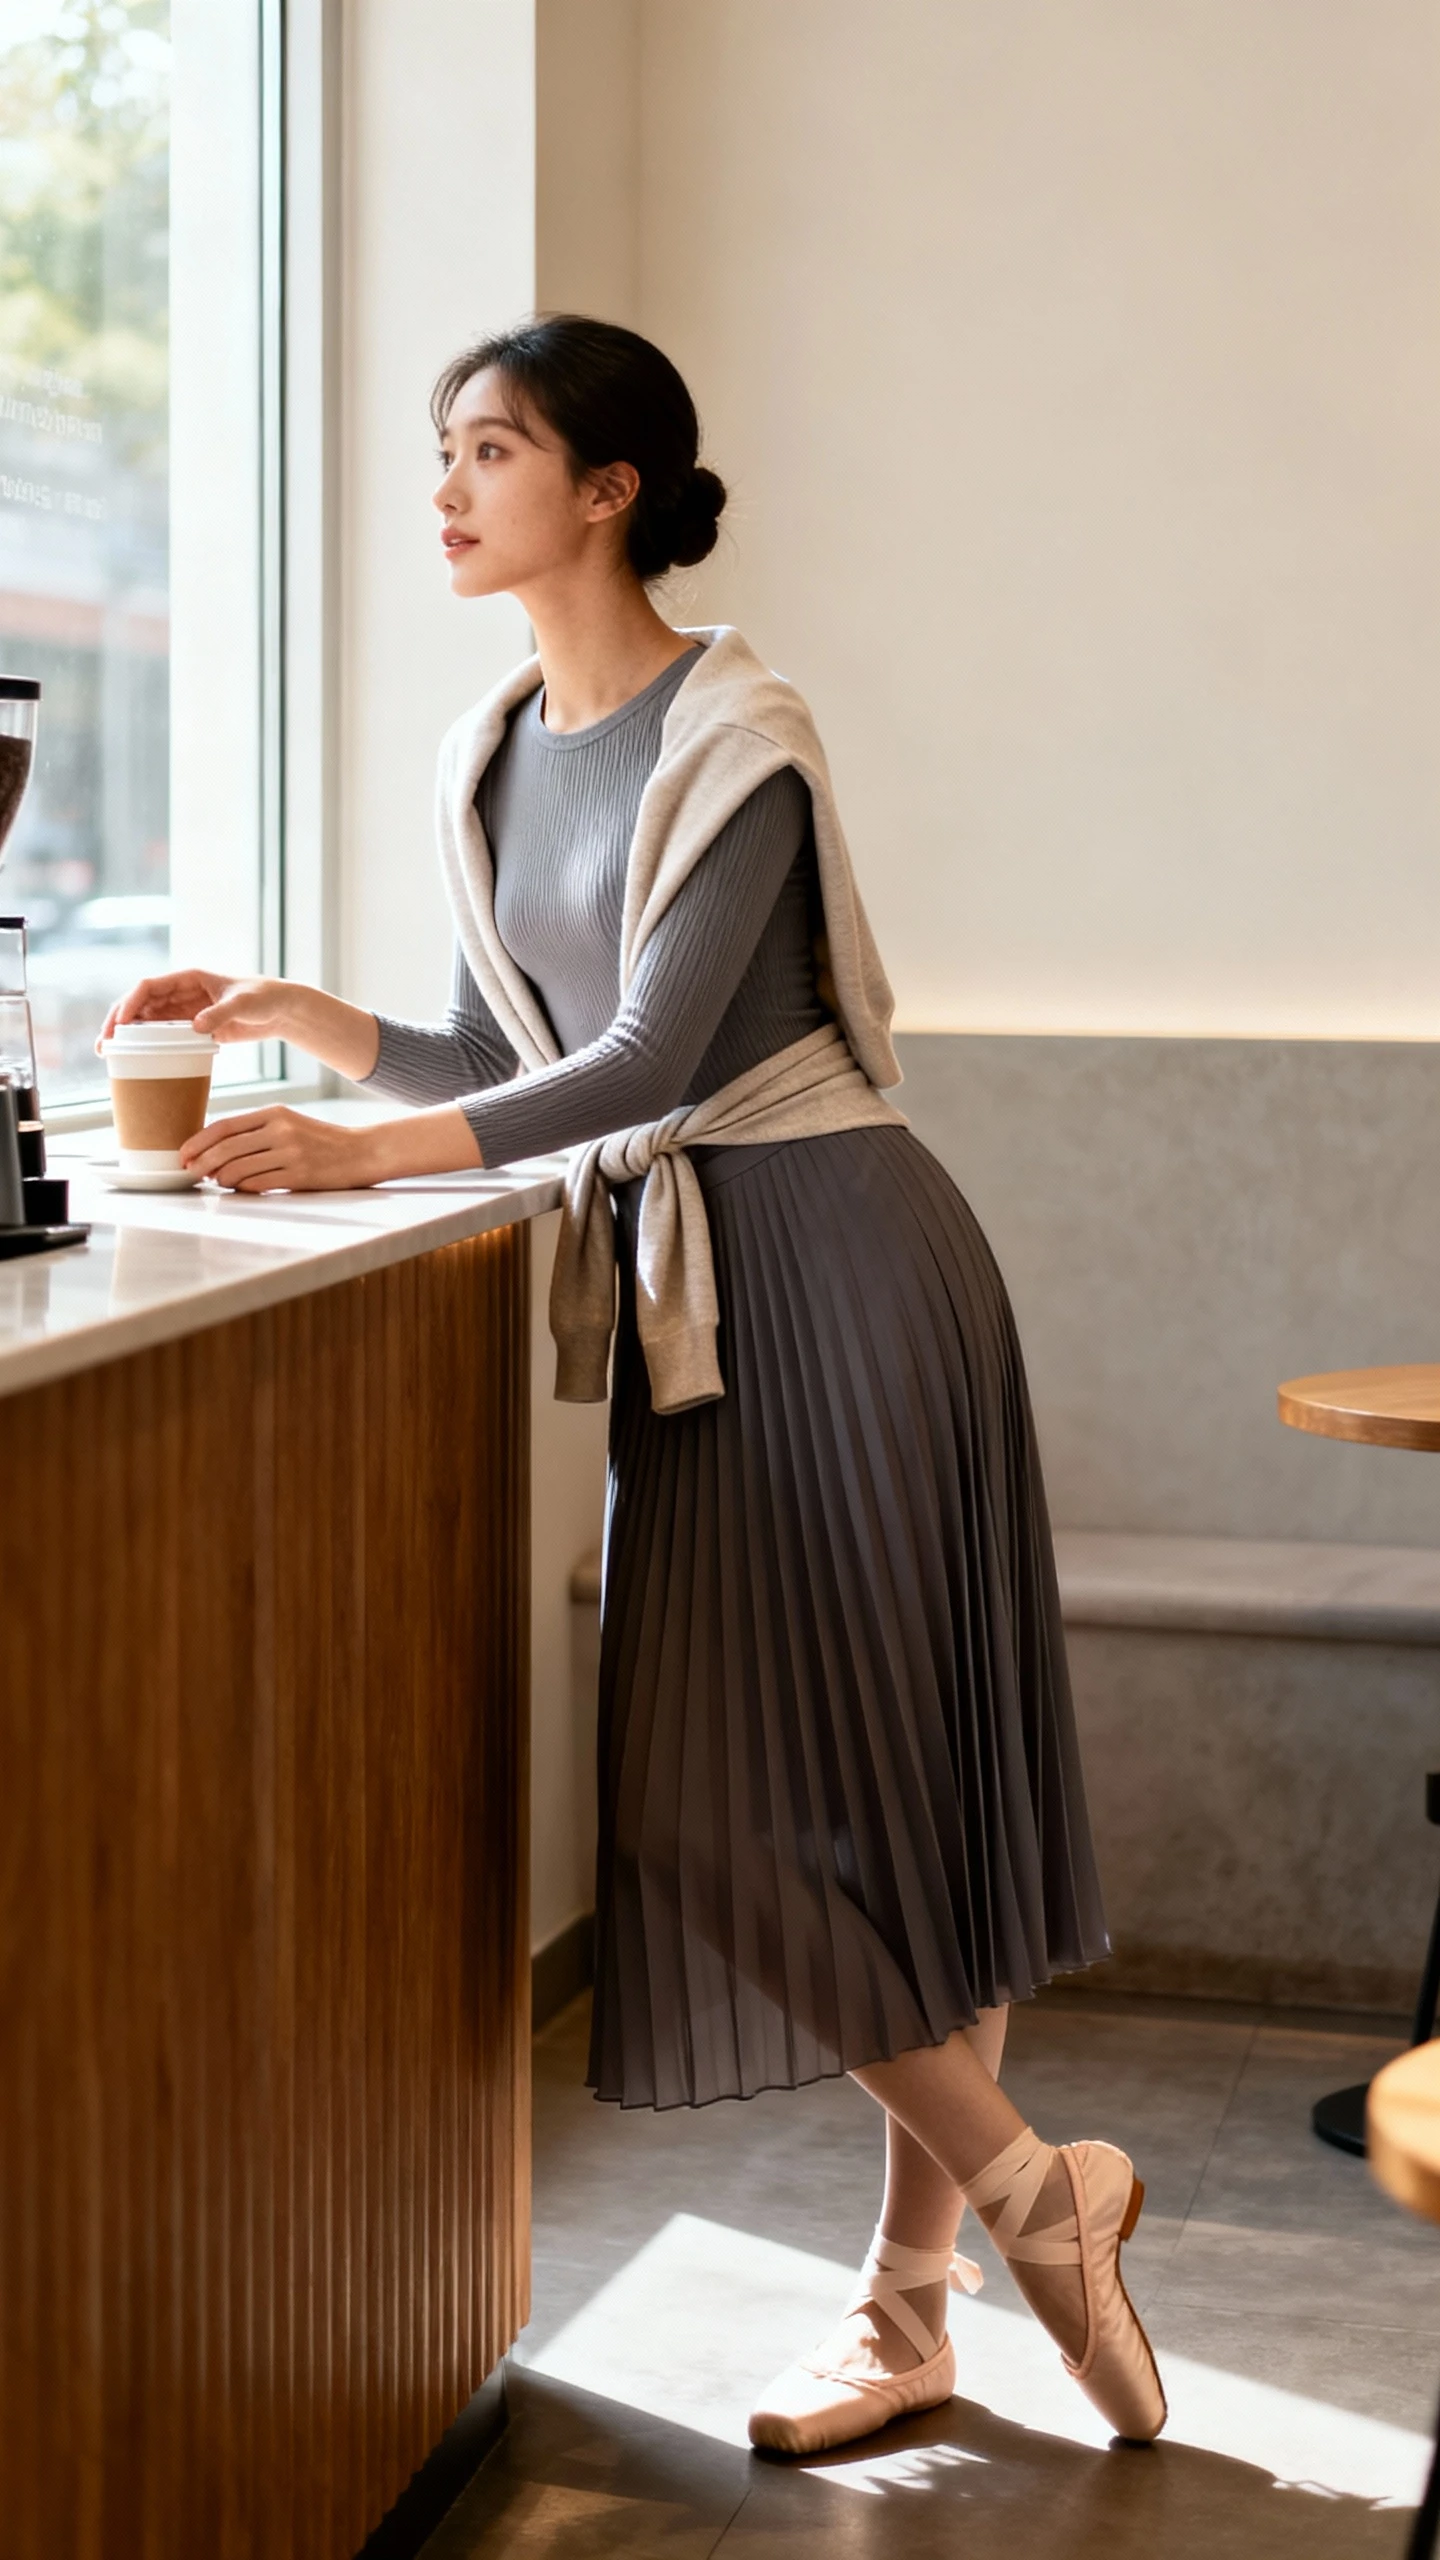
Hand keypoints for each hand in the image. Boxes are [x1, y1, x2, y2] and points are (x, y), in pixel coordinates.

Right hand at [97, 970, 293, 1050]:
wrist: (280, 1011)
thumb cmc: (263, 997)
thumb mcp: (242, 1003)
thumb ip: (219, 1013)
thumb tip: (194, 1026)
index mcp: (189, 978)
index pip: (149, 987)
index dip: (130, 1003)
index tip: (119, 1023)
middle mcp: (181, 993)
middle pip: (140, 1005)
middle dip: (119, 1022)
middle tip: (104, 1044)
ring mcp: (185, 1011)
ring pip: (147, 1021)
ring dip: (128, 1036)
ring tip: (109, 1055)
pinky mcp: (192, 1028)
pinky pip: (163, 1036)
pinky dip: (148, 1046)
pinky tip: (135, 1060)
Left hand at [180, 1106, 380, 1194]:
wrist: (361, 1152)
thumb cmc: (321, 1141)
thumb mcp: (289, 1124)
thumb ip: (256, 1132)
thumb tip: (216, 1152)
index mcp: (274, 1113)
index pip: (225, 1126)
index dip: (198, 1141)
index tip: (183, 1154)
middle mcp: (281, 1130)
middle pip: (227, 1148)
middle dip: (202, 1163)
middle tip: (192, 1173)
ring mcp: (291, 1153)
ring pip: (239, 1168)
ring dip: (222, 1179)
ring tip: (219, 1182)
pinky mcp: (300, 1176)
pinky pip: (259, 1183)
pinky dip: (244, 1188)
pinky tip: (241, 1189)